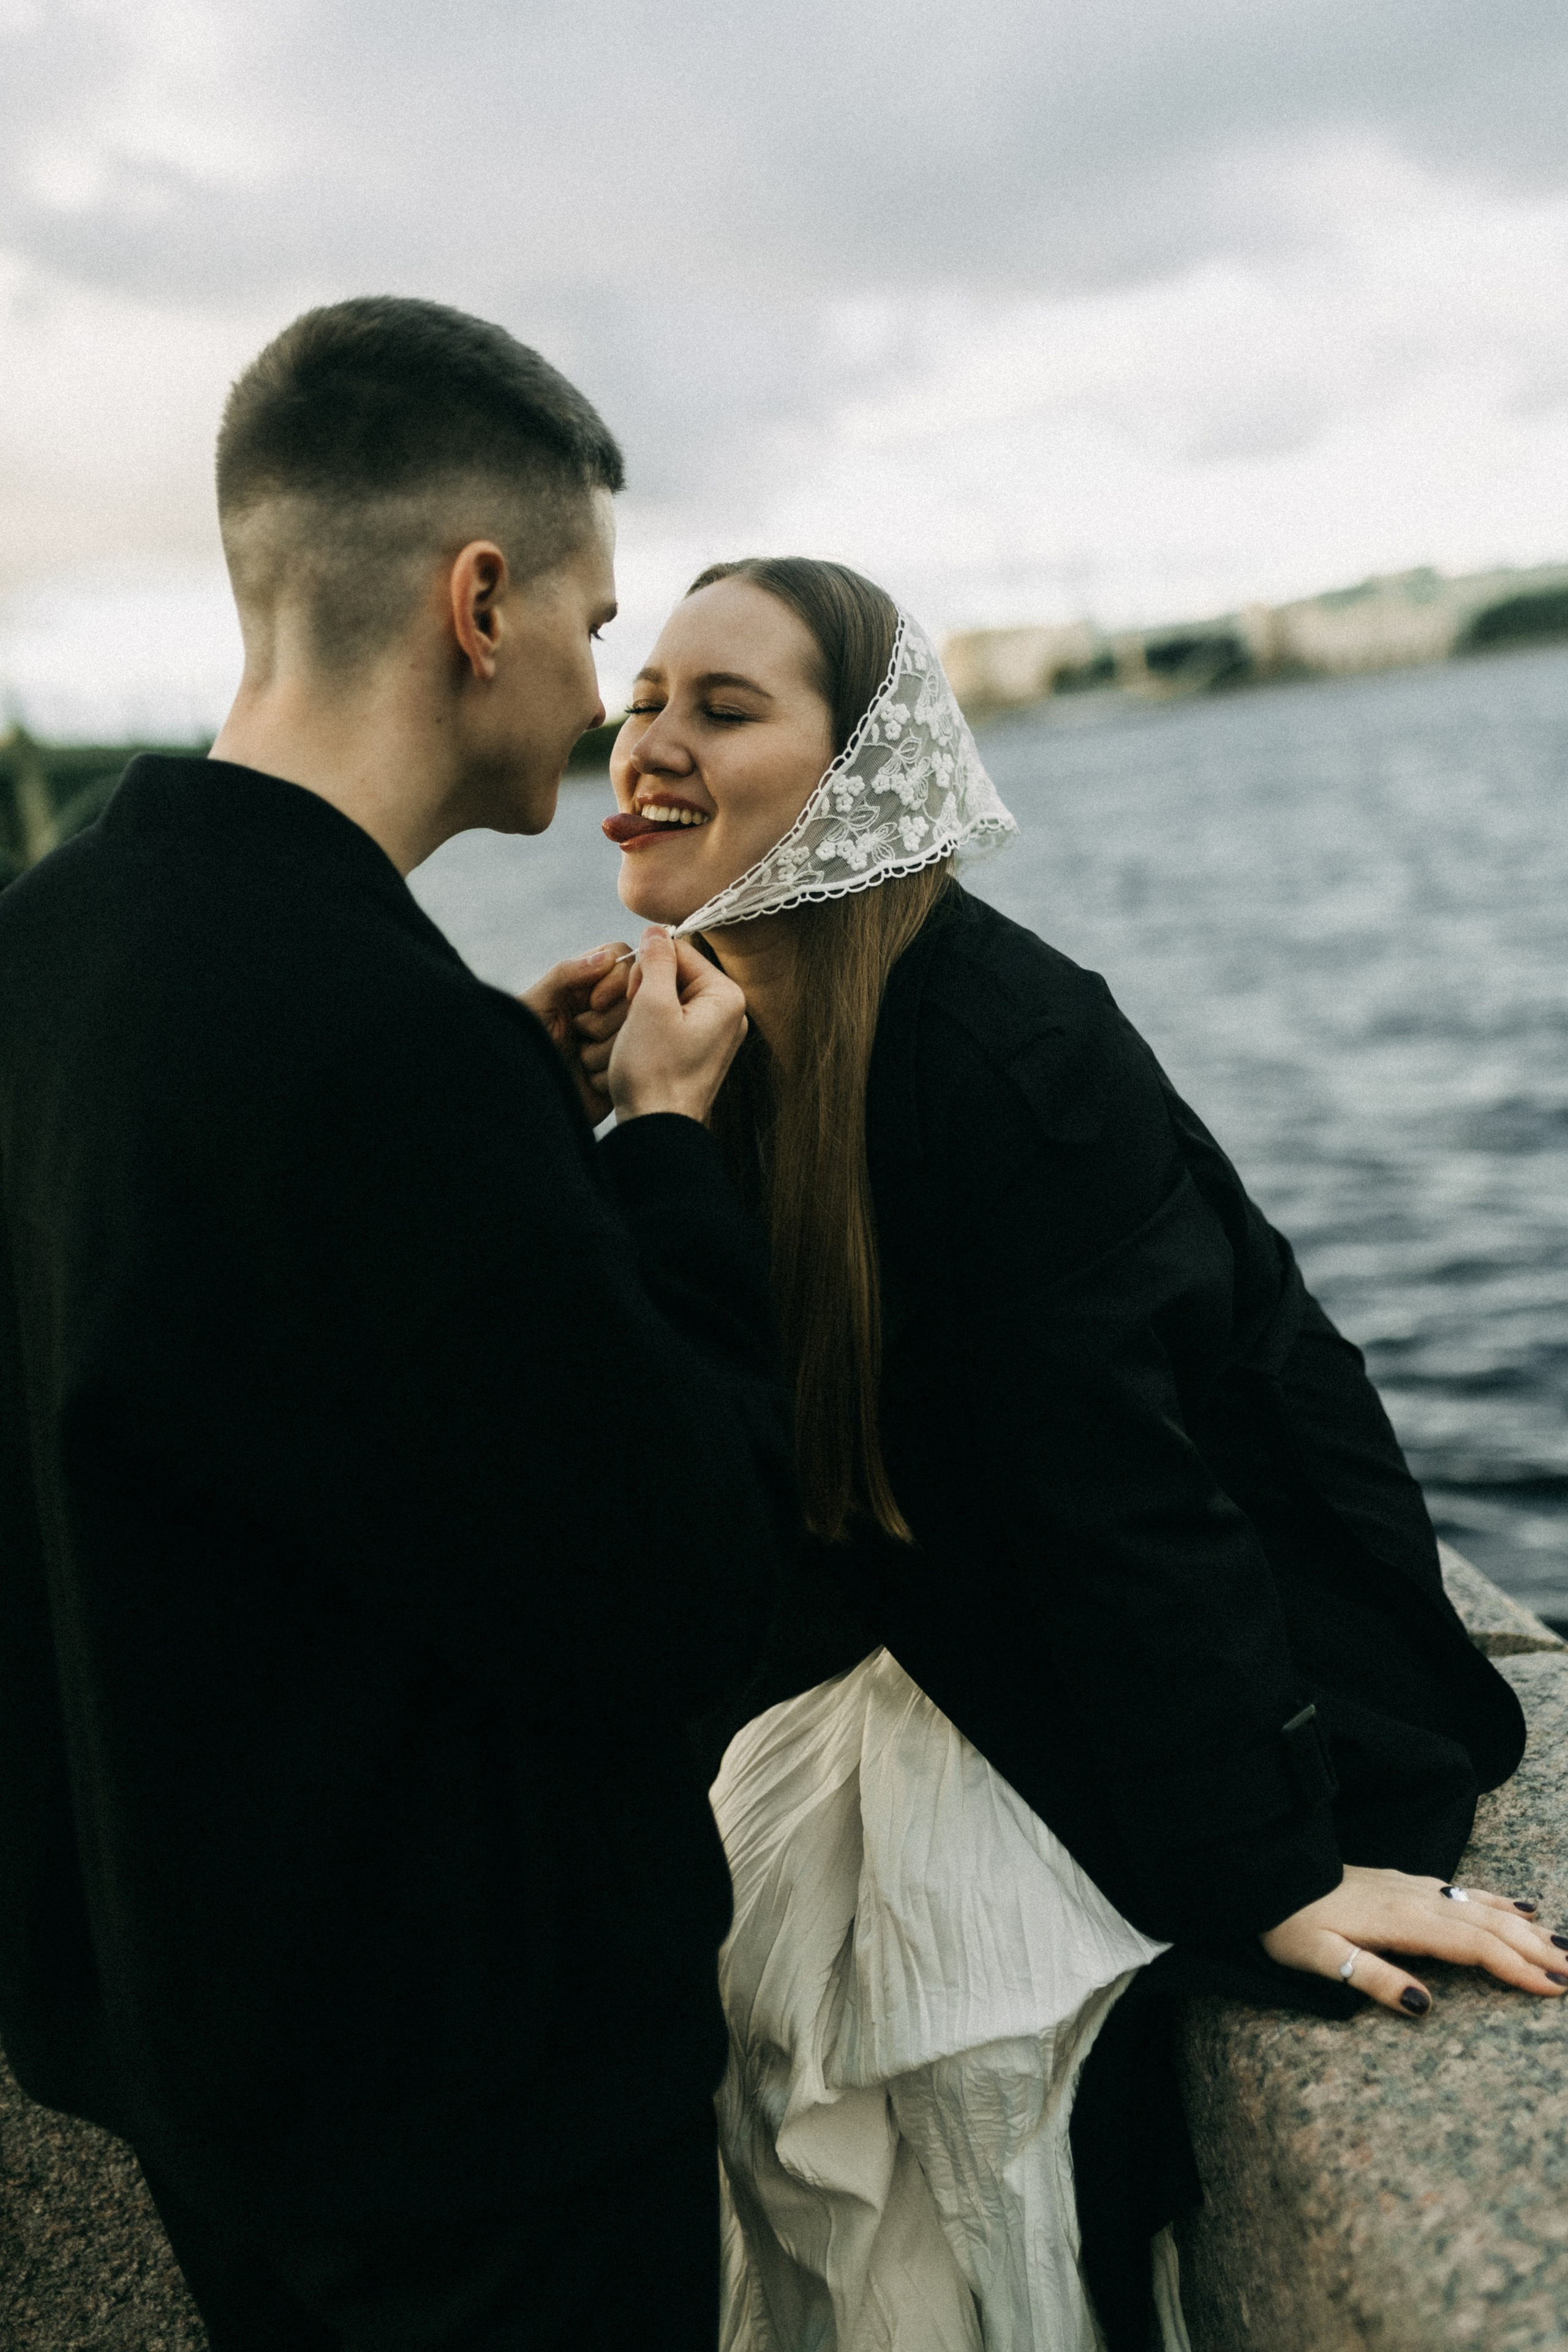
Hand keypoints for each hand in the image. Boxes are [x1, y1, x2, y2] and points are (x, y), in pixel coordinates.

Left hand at [518, 944, 632, 1121]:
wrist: (521, 1103)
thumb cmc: (522, 1049)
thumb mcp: (537, 1005)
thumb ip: (567, 974)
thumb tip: (609, 956)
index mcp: (584, 987)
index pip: (622, 962)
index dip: (617, 980)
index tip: (595, 1003)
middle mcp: (606, 1010)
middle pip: (637, 997)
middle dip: (605, 1020)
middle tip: (578, 1035)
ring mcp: (618, 1040)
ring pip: (638, 1032)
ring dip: (603, 1050)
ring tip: (579, 1061)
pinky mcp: (623, 1070)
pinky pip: (635, 1063)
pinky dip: (608, 1073)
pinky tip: (588, 1081)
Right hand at [607, 927, 747, 1124]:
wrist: (656, 1129)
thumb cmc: (654, 1072)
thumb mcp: (650, 1005)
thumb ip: (656, 961)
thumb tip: (656, 931)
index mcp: (726, 997)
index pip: (681, 951)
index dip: (647, 967)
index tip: (631, 996)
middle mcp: (728, 1013)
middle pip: (676, 974)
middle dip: (645, 989)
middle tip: (630, 1019)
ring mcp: (716, 1034)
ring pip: (669, 997)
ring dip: (643, 1009)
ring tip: (635, 1038)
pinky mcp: (699, 1051)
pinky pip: (671, 1022)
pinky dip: (649, 1028)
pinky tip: (640, 1049)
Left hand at [1260, 1864, 1566, 2016]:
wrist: (1269, 1873)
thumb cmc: (1288, 1923)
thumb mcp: (1318, 1957)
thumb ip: (1371, 1978)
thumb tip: (1424, 2006)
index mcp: (1400, 1921)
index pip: (1471, 1947)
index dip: (1514, 1967)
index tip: (1553, 1988)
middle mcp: (1415, 1899)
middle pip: (1488, 1926)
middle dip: (1537, 1950)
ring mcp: (1413, 1887)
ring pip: (1483, 1908)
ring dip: (1527, 1929)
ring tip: (1566, 1947)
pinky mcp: (1406, 1883)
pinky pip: (1465, 1892)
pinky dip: (1499, 1902)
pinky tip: (1521, 1908)